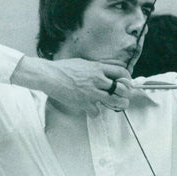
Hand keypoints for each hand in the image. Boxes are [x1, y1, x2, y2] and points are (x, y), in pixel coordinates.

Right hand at [13, 57, 135, 114]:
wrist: (48, 75)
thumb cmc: (63, 68)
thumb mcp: (84, 63)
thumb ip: (96, 69)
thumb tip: (106, 73)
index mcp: (98, 68)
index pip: (121, 73)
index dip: (128, 79)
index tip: (127, 84)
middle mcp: (98, 80)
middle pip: (122, 89)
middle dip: (125, 94)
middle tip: (122, 97)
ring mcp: (91, 92)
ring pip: (114, 102)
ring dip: (117, 105)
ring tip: (115, 105)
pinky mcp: (84, 103)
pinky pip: (97, 112)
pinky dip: (94, 112)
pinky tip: (90, 109)